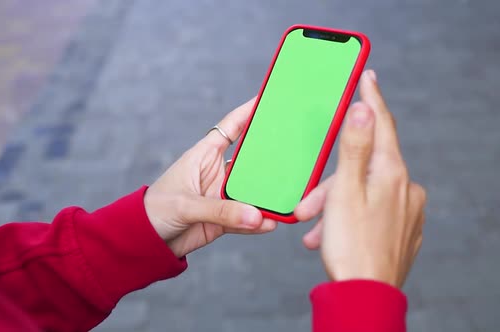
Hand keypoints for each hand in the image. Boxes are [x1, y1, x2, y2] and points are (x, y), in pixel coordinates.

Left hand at [144, 98, 277, 256]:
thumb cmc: (156, 210)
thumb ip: (220, 211)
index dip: (248, 113)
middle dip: (271, 156)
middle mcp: (217, 173)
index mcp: (204, 156)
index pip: (230, 128)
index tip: (269, 100)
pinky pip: (248, 218)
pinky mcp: (225, 219)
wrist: (146, 241)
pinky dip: (259, 221)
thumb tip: (255, 216)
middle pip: (250, 160)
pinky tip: (270, 222)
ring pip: (253, 191)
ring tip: (287, 197)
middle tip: (295, 151)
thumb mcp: (186, 205)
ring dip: (267, 194)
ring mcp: (222, 196)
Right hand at [294, 70, 426, 287]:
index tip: (368, 77)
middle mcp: (406, 188)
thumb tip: (363, 109)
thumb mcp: (345, 191)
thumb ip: (355, 147)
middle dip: (331, 182)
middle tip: (306, 205)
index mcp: (391, 173)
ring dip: (334, 205)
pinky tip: (331, 236)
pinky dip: (348, 218)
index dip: (372, 99)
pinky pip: (372, 212)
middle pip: (363, 167)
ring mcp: (407, 211)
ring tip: (313, 229)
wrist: (366, 297)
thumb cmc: (351, 247)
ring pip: (363, 192)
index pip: (382, 124)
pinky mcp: (402, 230)